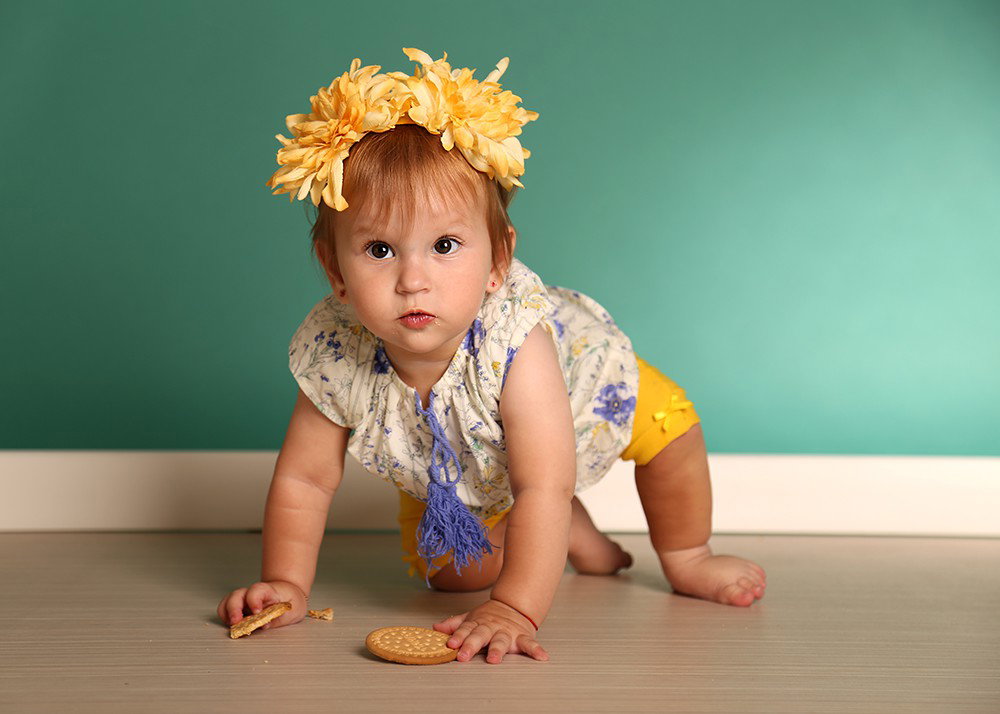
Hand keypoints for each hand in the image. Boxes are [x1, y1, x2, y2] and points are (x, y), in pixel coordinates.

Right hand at [217, 580, 307, 630]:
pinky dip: (226, 618)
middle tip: (237, 623)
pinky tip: (233, 626)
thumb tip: (264, 625)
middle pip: (236, 595)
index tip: (256, 611)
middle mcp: (252, 594)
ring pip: (227, 602)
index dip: (254, 600)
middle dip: (234, 609)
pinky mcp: (239, 608)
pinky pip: (226, 610)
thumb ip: (278, 617)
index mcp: (268, 591)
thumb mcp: (292, 609)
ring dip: (227, 615)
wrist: (289, 594)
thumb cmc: (290, 601)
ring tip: (233, 626)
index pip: (257, 590)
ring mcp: (244, 600)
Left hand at [432, 598, 548, 663]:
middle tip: (463, 655)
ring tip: (494, 659)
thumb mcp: (471, 618)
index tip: (450, 644)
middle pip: (480, 635)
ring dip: (498, 650)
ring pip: (501, 641)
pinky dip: (536, 650)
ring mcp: (507, 632)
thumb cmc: (489, 617)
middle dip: (471, 645)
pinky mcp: (522, 637)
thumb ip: (455, 624)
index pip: (466, 629)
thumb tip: (435, 628)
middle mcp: (492, 628)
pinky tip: (541, 657)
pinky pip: (530, 644)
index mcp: (478, 623)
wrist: (515, 605)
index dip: (458, 636)